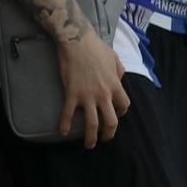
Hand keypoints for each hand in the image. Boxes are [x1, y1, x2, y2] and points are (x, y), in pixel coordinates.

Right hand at [55, 32, 128, 148]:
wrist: (77, 41)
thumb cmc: (96, 48)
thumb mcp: (114, 58)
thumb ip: (118, 72)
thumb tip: (119, 80)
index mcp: (115, 85)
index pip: (124, 106)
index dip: (121, 113)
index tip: (116, 115)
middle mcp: (103, 94)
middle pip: (111, 121)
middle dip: (109, 133)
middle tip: (105, 138)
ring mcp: (87, 96)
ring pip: (92, 124)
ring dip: (91, 138)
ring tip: (89, 145)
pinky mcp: (72, 94)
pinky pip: (68, 114)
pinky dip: (65, 125)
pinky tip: (63, 132)